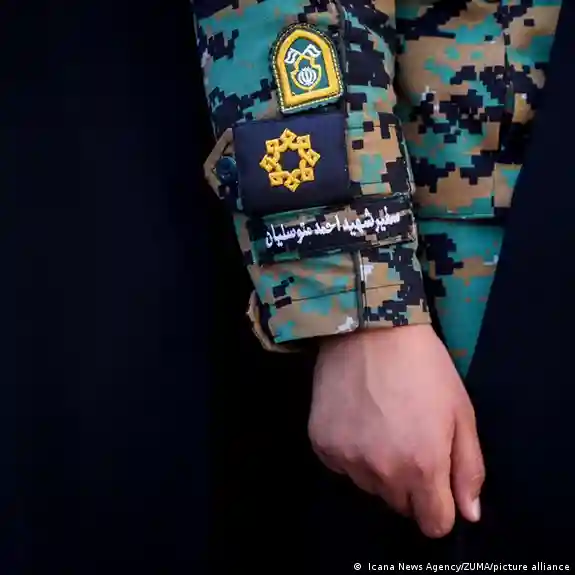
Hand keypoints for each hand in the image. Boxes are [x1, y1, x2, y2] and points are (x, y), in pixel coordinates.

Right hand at [308, 324, 483, 537]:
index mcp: (423, 467)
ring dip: (378, 468)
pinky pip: (341, 465)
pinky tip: (356, 418)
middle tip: (408, 439)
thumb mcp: (461, 412)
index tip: (436, 482)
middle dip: (409, 484)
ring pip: (369, 486)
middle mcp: (381, 473)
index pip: (433, 525)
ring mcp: (347, 459)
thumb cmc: (424, 367)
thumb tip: (468, 514)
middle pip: (400, 505)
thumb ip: (469, 468)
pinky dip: (351, 451)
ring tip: (380, 424)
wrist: (370, 329)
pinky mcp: (321, 444)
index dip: (439, 507)